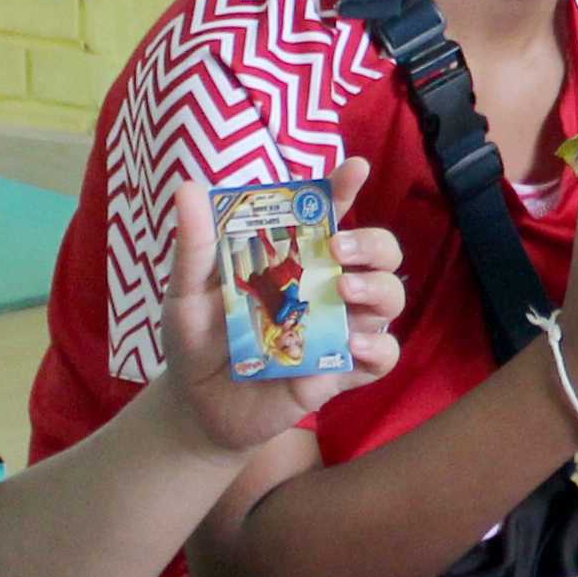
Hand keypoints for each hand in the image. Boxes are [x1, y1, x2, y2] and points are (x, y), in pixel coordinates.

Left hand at [151, 154, 409, 462]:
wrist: (194, 406)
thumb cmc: (195, 341)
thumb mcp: (186, 292)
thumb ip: (195, 246)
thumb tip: (189, 188)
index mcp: (293, 258)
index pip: (329, 215)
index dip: (345, 189)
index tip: (355, 170)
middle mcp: (325, 288)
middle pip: (380, 254)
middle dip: (373, 245)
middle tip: (339, 253)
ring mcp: (337, 330)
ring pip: (391, 299)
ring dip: (379, 290)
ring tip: (344, 295)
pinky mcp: (340, 373)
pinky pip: (383, 357)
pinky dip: (377, 349)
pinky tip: (349, 347)